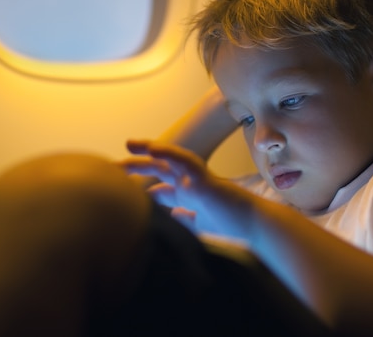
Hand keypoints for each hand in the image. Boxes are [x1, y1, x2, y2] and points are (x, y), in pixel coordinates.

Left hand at [122, 139, 252, 238]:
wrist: (257, 228)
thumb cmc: (234, 227)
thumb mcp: (202, 225)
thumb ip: (188, 218)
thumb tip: (174, 215)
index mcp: (190, 196)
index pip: (163, 188)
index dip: (143, 188)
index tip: (124, 190)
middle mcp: (192, 185)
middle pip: (160, 170)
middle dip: (138, 166)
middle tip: (115, 165)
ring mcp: (197, 180)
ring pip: (169, 160)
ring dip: (148, 151)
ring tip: (129, 145)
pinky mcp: (205, 180)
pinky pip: (185, 161)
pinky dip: (168, 153)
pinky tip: (152, 149)